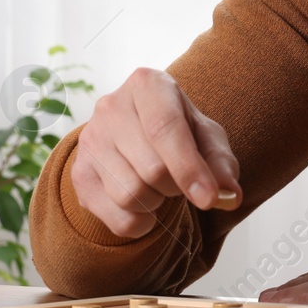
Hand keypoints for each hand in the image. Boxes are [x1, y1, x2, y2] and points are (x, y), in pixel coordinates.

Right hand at [71, 67, 241, 238]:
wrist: (137, 136)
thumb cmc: (179, 133)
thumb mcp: (207, 138)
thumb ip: (221, 164)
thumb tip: (228, 196)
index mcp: (147, 84)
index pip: (164, 128)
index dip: (188, 168)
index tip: (209, 199)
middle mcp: (111, 106)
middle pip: (152, 169)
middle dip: (176, 186)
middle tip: (179, 178)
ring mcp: (90, 140)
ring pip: (131, 196)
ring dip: (157, 203)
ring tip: (158, 185)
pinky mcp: (79, 173)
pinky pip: (117, 218)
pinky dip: (141, 223)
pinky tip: (144, 203)